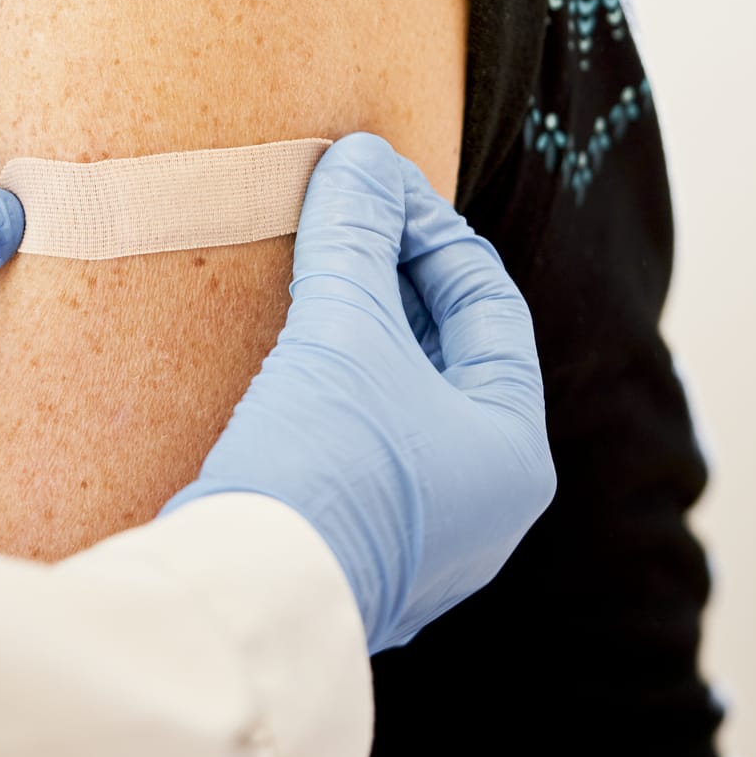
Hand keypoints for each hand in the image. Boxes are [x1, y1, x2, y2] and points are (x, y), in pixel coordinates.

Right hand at [164, 133, 554, 654]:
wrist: (241, 599)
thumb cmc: (319, 466)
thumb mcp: (343, 333)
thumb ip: (356, 238)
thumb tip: (361, 157)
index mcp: (514, 453)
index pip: (489, 308)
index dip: (430, 232)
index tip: (370, 186)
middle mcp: (484, 506)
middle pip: (448, 358)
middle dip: (392, 284)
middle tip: (337, 222)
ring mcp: (421, 543)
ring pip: (400, 407)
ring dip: (359, 339)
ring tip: (306, 281)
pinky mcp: (354, 559)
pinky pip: (359, 453)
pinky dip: (332, 396)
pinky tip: (280, 363)